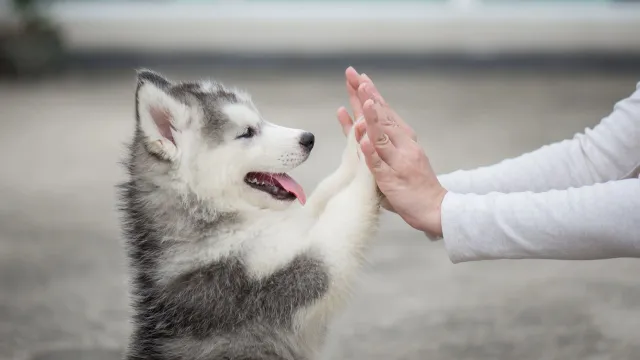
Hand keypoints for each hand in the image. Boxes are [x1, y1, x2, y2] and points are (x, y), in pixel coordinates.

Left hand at [351, 70, 447, 237]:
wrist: (436, 208)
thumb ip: (379, 142)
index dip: (371, 94)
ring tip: (363, 101)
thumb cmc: (414, 184)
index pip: (385, 112)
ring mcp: (398, 162)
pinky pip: (379, 165)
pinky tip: (362, 141)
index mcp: (404, 139)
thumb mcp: (398, 157)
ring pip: (382, 137)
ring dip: (372, 118)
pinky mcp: (392, 180)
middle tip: (355, 77)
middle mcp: (403, 146)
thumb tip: (359, 124)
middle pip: (382, 117)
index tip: (359, 77)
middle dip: (367, 96)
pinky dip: (371, 152)